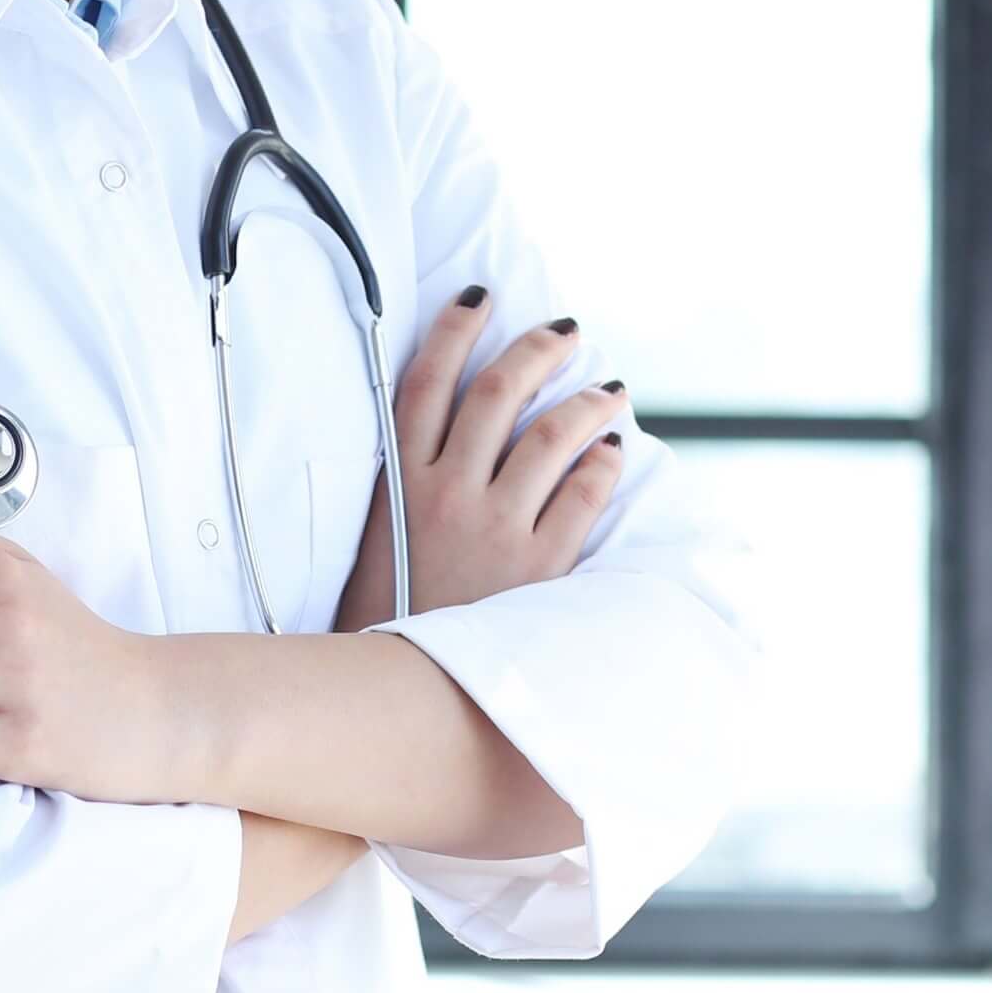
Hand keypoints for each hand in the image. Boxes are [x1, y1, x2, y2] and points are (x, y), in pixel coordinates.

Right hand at [331, 290, 626, 629]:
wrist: (404, 695)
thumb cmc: (387, 618)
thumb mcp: (378, 543)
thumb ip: (404, 489)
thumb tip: (438, 439)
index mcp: (400, 485)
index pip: (426, 383)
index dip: (454, 330)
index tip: (479, 297)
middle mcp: (447, 495)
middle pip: (495, 394)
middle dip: (534, 350)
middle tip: (565, 330)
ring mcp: (495, 529)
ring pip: (550, 436)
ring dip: (586, 403)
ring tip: (609, 390)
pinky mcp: (538, 568)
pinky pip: (583, 496)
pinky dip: (602, 465)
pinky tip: (613, 451)